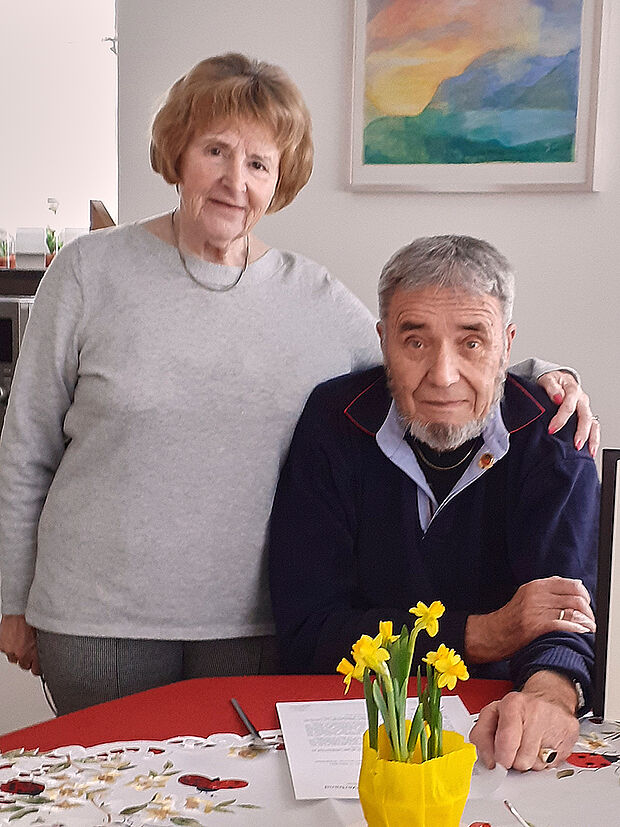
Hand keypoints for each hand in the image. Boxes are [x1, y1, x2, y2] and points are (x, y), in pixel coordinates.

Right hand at [0, 614, 39, 674]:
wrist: (20, 611)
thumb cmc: (32, 620)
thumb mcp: (43, 635)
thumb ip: (43, 647)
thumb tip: (49, 653)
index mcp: (34, 652)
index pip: (36, 671)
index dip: (38, 668)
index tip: (39, 666)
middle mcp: (21, 654)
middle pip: (24, 666)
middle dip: (27, 659)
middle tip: (29, 650)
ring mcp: (11, 651)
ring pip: (14, 659)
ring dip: (17, 653)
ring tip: (21, 642)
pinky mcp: (2, 646)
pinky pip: (6, 651)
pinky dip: (9, 646)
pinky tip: (14, 638)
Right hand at [465, 576, 594, 662]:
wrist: (493, 633)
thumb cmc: (512, 617)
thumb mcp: (527, 595)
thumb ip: (550, 589)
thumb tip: (576, 584)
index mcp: (536, 585)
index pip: (571, 584)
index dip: (584, 595)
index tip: (586, 605)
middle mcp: (537, 595)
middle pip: (576, 598)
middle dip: (588, 611)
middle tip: (590, 620)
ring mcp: (536, 610)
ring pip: (573, 611)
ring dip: (586, 622)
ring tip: (589, 629)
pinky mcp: (535, 626)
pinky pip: (564, 625)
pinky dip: (576, 629)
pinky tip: (580, 633)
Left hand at [470, 671, 578, 770]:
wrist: (549, 697)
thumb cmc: (519, 708)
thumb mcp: (492, 714)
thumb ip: (481, 735)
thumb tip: (487, 760)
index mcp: (513, 704)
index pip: (506, 742)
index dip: (500, 758)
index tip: (498, 762)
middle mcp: (536, 712)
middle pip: (521, 760)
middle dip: (515, 760)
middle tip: (515, 747)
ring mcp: (555, 723)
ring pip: (537, 765)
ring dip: (530, 761)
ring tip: (529, 744)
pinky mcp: (570, 734)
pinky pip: (553, 764)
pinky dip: (545, 760)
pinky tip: (543, 745)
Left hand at [537, 371, 598, 456]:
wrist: (556, 380)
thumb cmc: (551, 382)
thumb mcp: (547, 380)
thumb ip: (551, 387)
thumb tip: (557, 397)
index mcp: (572, 390)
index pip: (569, 405)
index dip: (561, 418)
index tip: (551, 429)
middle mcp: (581, 399)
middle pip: (584, 416)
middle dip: (580, 432)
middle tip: (575, 444)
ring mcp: (585, 408)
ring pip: (592, 423)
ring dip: (590, 437)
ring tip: (585, 450)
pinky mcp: (586, 415)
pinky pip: (594, 427)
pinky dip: (594, 439)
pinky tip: (591, 450)